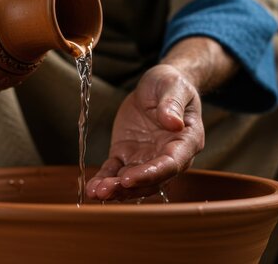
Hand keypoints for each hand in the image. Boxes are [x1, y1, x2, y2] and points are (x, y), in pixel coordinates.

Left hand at [86, 64, 204, 200]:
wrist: (158, 84)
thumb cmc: (172, 84)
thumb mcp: (172, 86)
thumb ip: (172, 104)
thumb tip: (174, 123)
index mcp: (186, 141)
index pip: (170, 164)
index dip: (150, 174)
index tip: (129, 178)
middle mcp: (168, 156)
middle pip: (150, 180)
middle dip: (128, 188)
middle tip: (106, 190)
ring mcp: (146, 158)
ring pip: (132, 181)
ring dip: (115, 189)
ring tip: (96, 192)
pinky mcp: (127, 155)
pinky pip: (115, 171)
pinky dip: (104, 179)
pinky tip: (91, 188)